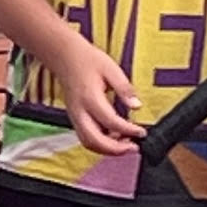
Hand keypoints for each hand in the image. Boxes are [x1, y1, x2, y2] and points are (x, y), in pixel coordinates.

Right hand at [51, 38, 144, 155]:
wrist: (65, 56)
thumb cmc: (88, 60)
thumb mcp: (111, 69)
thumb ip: (124, 89)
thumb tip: (136, 106)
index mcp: (90, 98)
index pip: (110, 122)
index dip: (128, 130)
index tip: (142, 131)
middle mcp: (79, 111)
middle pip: (94, 140)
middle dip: (115, 149)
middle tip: (134, 147)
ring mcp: (75, 116)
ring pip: (88, 142)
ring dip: (107, 149)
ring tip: (126, 145)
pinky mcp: (75, 118)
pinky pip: (85, 137)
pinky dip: (100, 143)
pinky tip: (114, 138)